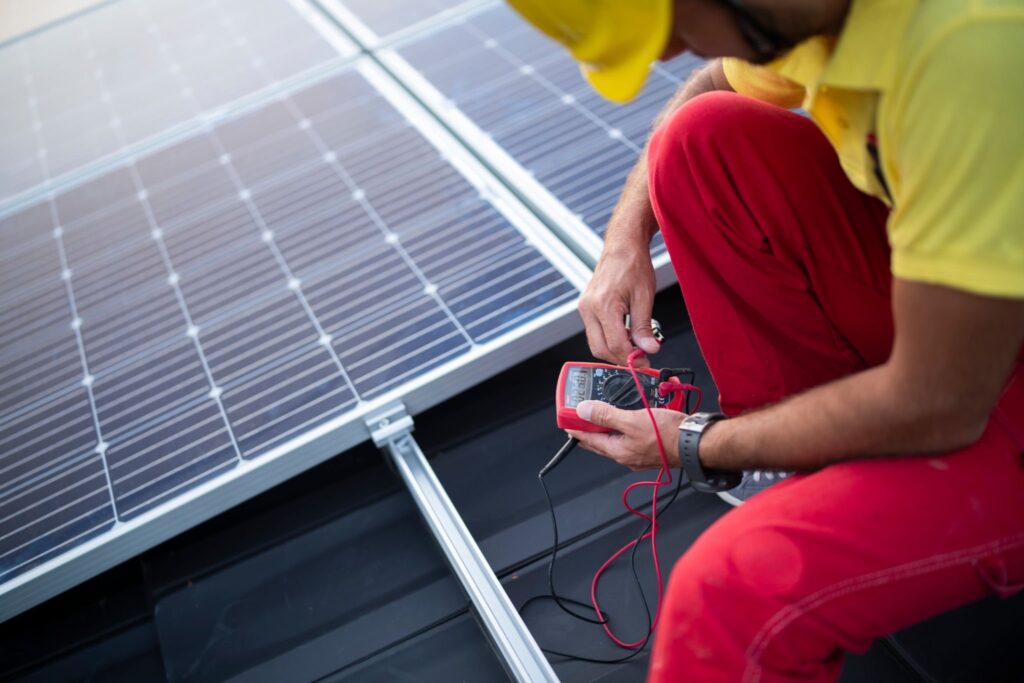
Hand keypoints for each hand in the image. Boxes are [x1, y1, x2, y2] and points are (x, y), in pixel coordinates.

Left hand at [567, 400, 685, 469]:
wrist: (696, 442)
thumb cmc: (669, 435)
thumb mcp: (632, 420)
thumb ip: (606, 415)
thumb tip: (583, 411)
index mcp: (618, 451)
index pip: (588, 440)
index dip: (575, 429)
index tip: (566, 421)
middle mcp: (627, 455)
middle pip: (601, 440)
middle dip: (591, 427)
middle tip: (581, 416)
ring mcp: (640, 453)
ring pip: (617, 437)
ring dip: (610, 425)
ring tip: (604, 412)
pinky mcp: (652, 448)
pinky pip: (632, 436)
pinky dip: (627, 425)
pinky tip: (631, 415)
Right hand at [578, 245, 660, 367]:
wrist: (622, 247)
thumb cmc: (633, 265)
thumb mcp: (644, 297)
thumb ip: (644, 327)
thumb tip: (649, 348)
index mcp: (603, 305)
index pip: (615, 344)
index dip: (631, 358)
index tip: (645, 362)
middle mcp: (589, 308)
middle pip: (601, 349)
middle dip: (621, 358)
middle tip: (641, 359)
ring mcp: (585, 308)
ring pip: (596, 344)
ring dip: (615, 350)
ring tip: (635, 346)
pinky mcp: (586, 308)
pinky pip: (595, 333)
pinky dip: (609, 340)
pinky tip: (625, 335)